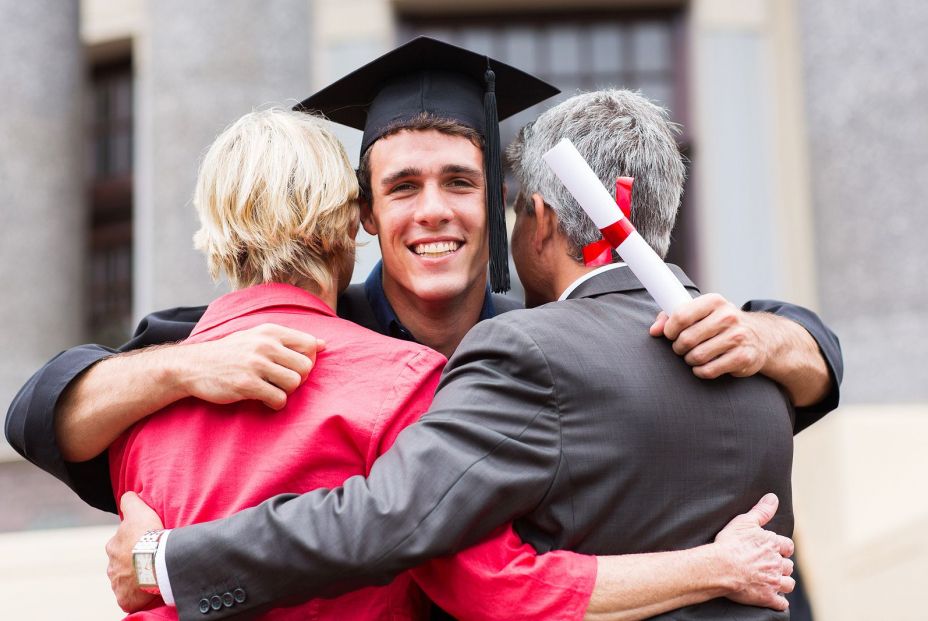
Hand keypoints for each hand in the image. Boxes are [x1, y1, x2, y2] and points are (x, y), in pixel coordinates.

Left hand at [106, 492, 164, 612]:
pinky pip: (129, 597)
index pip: (121, 543)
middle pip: (121, 563)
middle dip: (131, 562)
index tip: (145, 543)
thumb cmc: (146, 535)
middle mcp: (112, 566)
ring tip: (151, 575)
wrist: (155, 562)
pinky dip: (136, 595)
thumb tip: (127, 493)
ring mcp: (117, 584)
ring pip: (125, 580)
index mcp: (113, 546)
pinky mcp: (124, 599)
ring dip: (135, 578)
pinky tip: (147, 590)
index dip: (133, 542)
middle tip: (149, 559)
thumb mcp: (139, 510)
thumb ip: (130, 501)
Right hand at [175, 323, 324, 409]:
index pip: (310, 344)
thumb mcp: (258, 337)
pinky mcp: (247, 384)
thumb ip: (289, 340)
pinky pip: (279, 399)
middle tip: (284, 382)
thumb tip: (323, 344)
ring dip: (287, 392)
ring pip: (294, 383)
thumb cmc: (230, 353)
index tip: (294, 367)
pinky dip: (276, 404)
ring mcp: (255, 364)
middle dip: (299, 378)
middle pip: (306, 366)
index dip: (309, 360)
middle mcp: (265, 345)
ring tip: (273, 390)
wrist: (193, 366)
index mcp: (270, 331)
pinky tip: (266, 400)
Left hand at [649, 293, 768, 379]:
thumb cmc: (719, 324)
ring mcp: (738, 337)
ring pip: (697, 356)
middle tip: (682, 349)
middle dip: (679, 347)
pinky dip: (700, 371)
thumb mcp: (699, 313)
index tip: (670, 335)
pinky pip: (709, 370)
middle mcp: (728, 316)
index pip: (681, 315)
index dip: (669, 329)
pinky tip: (703, 366)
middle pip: (687, 338)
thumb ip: (671, 317)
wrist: (759, 337)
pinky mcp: (743, 357)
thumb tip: (654, 330)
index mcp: (714, 301)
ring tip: (693, 356)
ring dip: (690, 360)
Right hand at [714, 493, 794, 610]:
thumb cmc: (730, 543)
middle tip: (771, 566)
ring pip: (788, 584)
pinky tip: (773, 599)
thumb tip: (773, 498)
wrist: (721, 567)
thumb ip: (761, 511)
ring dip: (783, 583)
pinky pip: (781, 603)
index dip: (783, 548)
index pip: (787, 546)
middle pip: (788, 566)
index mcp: (773, 544)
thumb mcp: (744, 522)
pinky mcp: (767, 597)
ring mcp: (773, 581)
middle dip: (781, 566)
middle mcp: (777, 563)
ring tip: (773, 582)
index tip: (777, 550)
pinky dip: (779, 602)